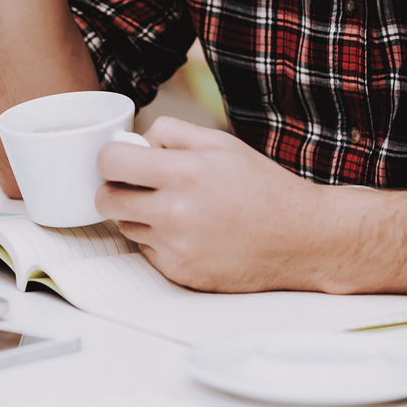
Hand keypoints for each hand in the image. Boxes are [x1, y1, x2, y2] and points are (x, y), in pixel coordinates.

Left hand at [94, 118, 355, 291]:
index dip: (111, 158)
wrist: (300, 239)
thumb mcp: (221, 143)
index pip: (111, 162)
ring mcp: (176, 247)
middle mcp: (176, 213)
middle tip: (138, 185)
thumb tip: (134, 141)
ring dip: (139, 216)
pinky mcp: (180, 273)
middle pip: (106, 200)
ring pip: (126, 226)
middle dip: (115, 188)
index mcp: (185, 173)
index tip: (121, 160)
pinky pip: (147, 251)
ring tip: (176, 208)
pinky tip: (190, 233)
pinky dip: (160, 241)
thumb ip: (171, 133)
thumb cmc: (263, 188)